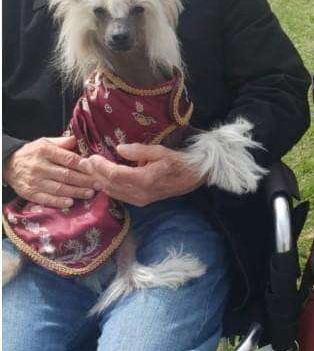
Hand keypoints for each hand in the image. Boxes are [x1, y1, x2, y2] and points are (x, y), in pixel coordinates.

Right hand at [2, 135, 95, 208]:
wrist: (9, 164)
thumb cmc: (33, 152)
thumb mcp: (46, 142)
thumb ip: (63, 142)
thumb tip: (80, 140)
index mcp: (45, 151)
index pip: (67, 158)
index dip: (81, 164)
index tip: (93, 168)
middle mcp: (39, 166)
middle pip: (65, 175)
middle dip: (84, 180)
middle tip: (98, 184)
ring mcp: (34, 181)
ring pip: (58, 188)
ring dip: (76, 192)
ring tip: (90, 193)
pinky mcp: (29, 193)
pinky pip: (46, 199)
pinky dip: (58, 202)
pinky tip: (70, 202)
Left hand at [77, 143, 205, 205]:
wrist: (191, 177)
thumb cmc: (177, 161)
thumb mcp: (160, 151)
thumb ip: (139, 151)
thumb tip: (119, 149)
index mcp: (145, 179)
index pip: (115, 175)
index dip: (100, 167)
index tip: (90, 157)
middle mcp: (140, 193)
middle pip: (110, 185)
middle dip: (95, 174)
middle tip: (83, 163)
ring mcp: (140, 200)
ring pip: (113, 192)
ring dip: (100, 181)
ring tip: (90, 170)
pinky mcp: (141, 201)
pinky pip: (119, 195)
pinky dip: (109, 187)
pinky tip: (103, 179)